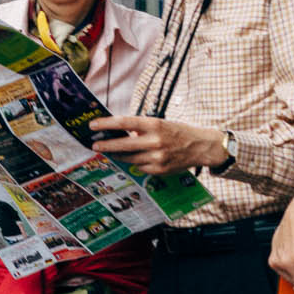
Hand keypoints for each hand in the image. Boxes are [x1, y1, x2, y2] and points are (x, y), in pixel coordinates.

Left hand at [90, 114, 222, 175]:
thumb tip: (119, 131)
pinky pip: (139, 167)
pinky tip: (132, 158)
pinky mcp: (159, 170)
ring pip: (129, 158)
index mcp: (154, 125)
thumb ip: (141, 127)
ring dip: (117, 155)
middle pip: (123, 144)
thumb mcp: (160, 123)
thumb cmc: (177, 132)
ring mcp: (157, 157)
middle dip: (106, 145)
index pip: (124, 122)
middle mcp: (155, 141)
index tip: (93, 125)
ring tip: (110, 152)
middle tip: (94, 145)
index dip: (106, 124)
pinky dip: (134, 162)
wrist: (200, 147)